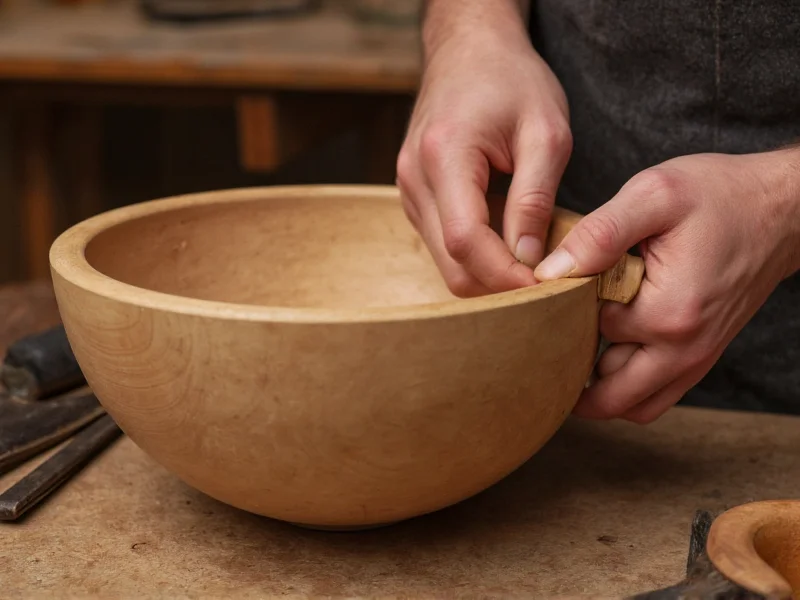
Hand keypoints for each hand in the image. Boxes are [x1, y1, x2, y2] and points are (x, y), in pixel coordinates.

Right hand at [396, 24, 572, 295]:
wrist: (469, 50)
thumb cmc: (511, 80)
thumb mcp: (545, 132)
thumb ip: (535, 198)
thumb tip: (528, 260)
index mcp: (445, 156)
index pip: (466, 240)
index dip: (506, 275)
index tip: (548, 288)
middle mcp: (414, 179)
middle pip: (451, 265)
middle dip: (499, 284)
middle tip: (547, 282)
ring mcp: (408, 191)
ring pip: (446, 262)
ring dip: (490, 271)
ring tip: (532, 255)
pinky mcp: (414, 198)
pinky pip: (443, 245)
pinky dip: (478, 254)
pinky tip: (508, 236)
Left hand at [534, 150, 799, 422]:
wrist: (781, 209)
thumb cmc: (720, 196)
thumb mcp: (654, 195)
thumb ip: (599, 234)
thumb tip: (550, 272)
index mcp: (667, 314)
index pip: (587, 335)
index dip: (563, 313)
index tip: (557, 287)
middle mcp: (684, 350)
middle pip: (609, 399)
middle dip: (570, 381)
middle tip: (545, 344)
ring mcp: (696, 359)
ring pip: (633, 405)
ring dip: (599, 389)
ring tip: (572, 348)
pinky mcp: (701, 355)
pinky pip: (656, 394)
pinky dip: (627, 385)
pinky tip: (606, 351)